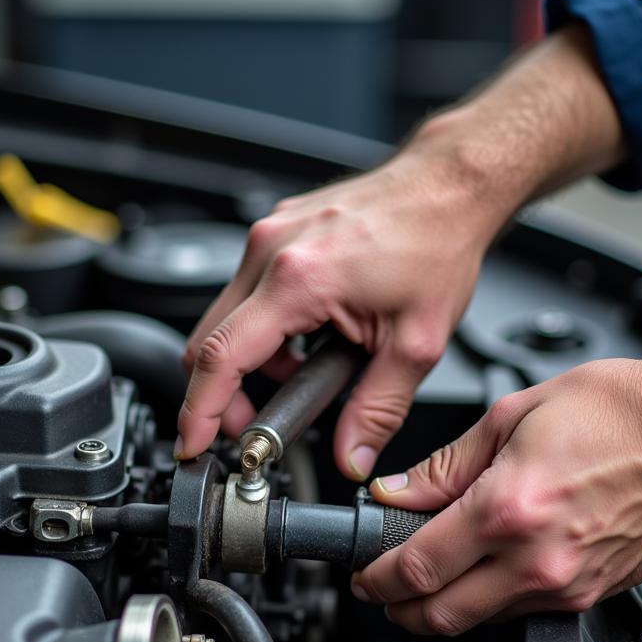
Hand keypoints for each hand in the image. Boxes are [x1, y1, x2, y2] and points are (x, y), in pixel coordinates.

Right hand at [176, 138, 494, 478]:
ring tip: (298, 377)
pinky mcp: (276, 232)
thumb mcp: (416, 344)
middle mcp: (270, 251)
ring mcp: (269, 236)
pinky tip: (304, 340)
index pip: (220, 357)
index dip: (200, 410)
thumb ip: (378, 410)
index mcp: (297, 279)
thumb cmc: (436, 243)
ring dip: (248, 361)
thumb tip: (353, 455)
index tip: (193, 442)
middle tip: (252, 426)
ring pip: (224, 317)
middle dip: (220, 395)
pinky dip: (263, 329)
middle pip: (207, 341)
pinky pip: (246, 292)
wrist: (449, 186)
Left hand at [353, 358, 641, 634]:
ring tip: (427, 577)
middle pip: (439, 615)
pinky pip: (520, 613)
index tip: (363, 573)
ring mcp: (566, 584)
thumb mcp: (515, 414)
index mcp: (508, 507)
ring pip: (478, 622)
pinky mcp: (591, 595)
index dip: (376, 577)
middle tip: (381, 588)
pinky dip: (487, 603)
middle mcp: (535, 558)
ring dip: (440, 608)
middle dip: (397, 608)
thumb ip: (446, 464)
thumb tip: (398, 491)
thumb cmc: (624, 413)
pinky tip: (481, 573)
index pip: (416, 565)